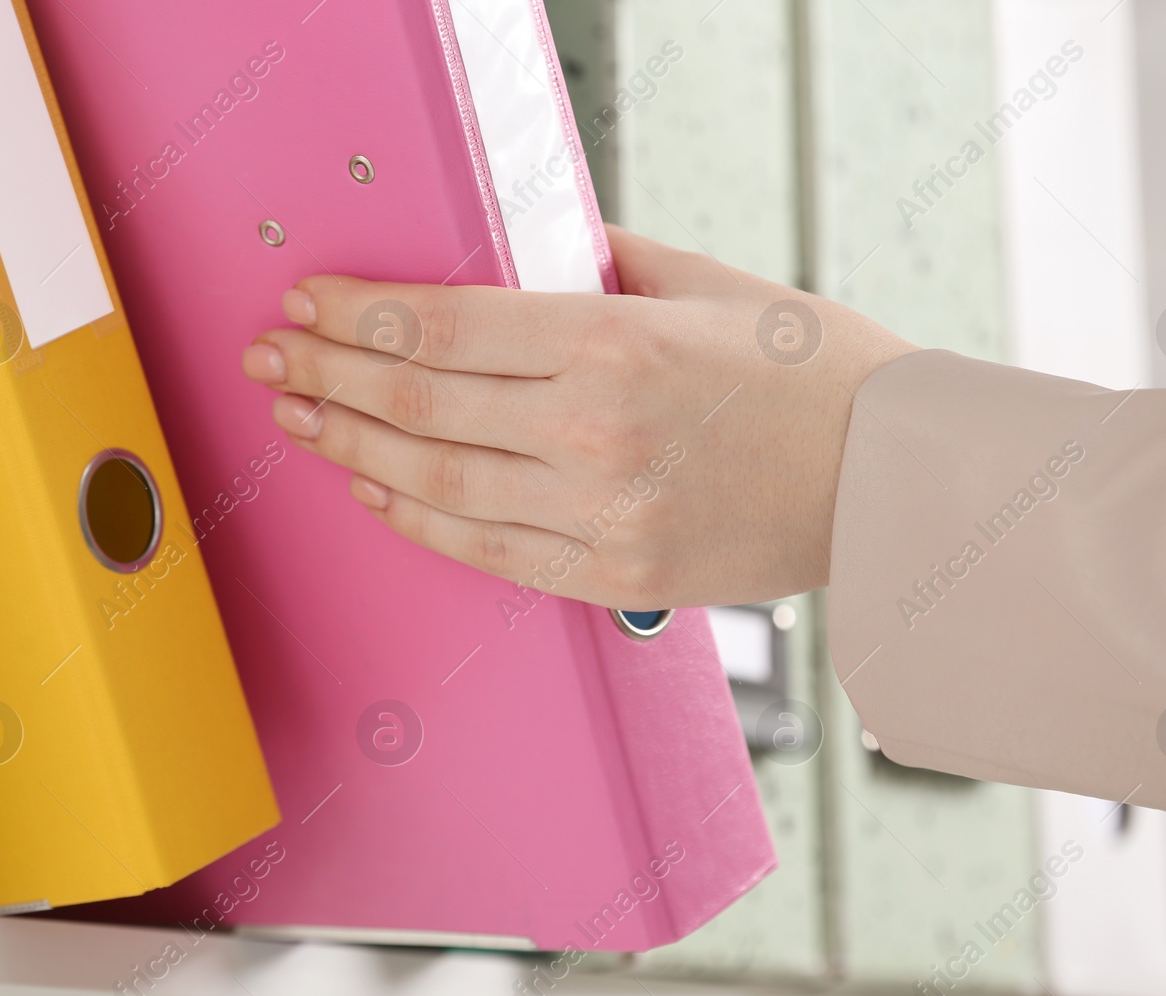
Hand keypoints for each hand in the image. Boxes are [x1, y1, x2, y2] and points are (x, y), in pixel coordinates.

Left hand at [240, 226, 915, 608]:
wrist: (892, 477)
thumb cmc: (813, 370)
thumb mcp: (707, 282)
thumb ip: (599, 261)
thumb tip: (520, 251)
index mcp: (613, 342)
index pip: (440, 324)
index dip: (355, 313)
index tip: (305, 304)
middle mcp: (593, 431)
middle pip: (418, 400)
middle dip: (329, 374)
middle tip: (273, 360)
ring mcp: (601, 513)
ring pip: (434, 481)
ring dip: (353, 446)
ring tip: (302, 421)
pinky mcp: (614, 575)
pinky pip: (485, 550)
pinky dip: (416, 518)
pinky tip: (374, 489)